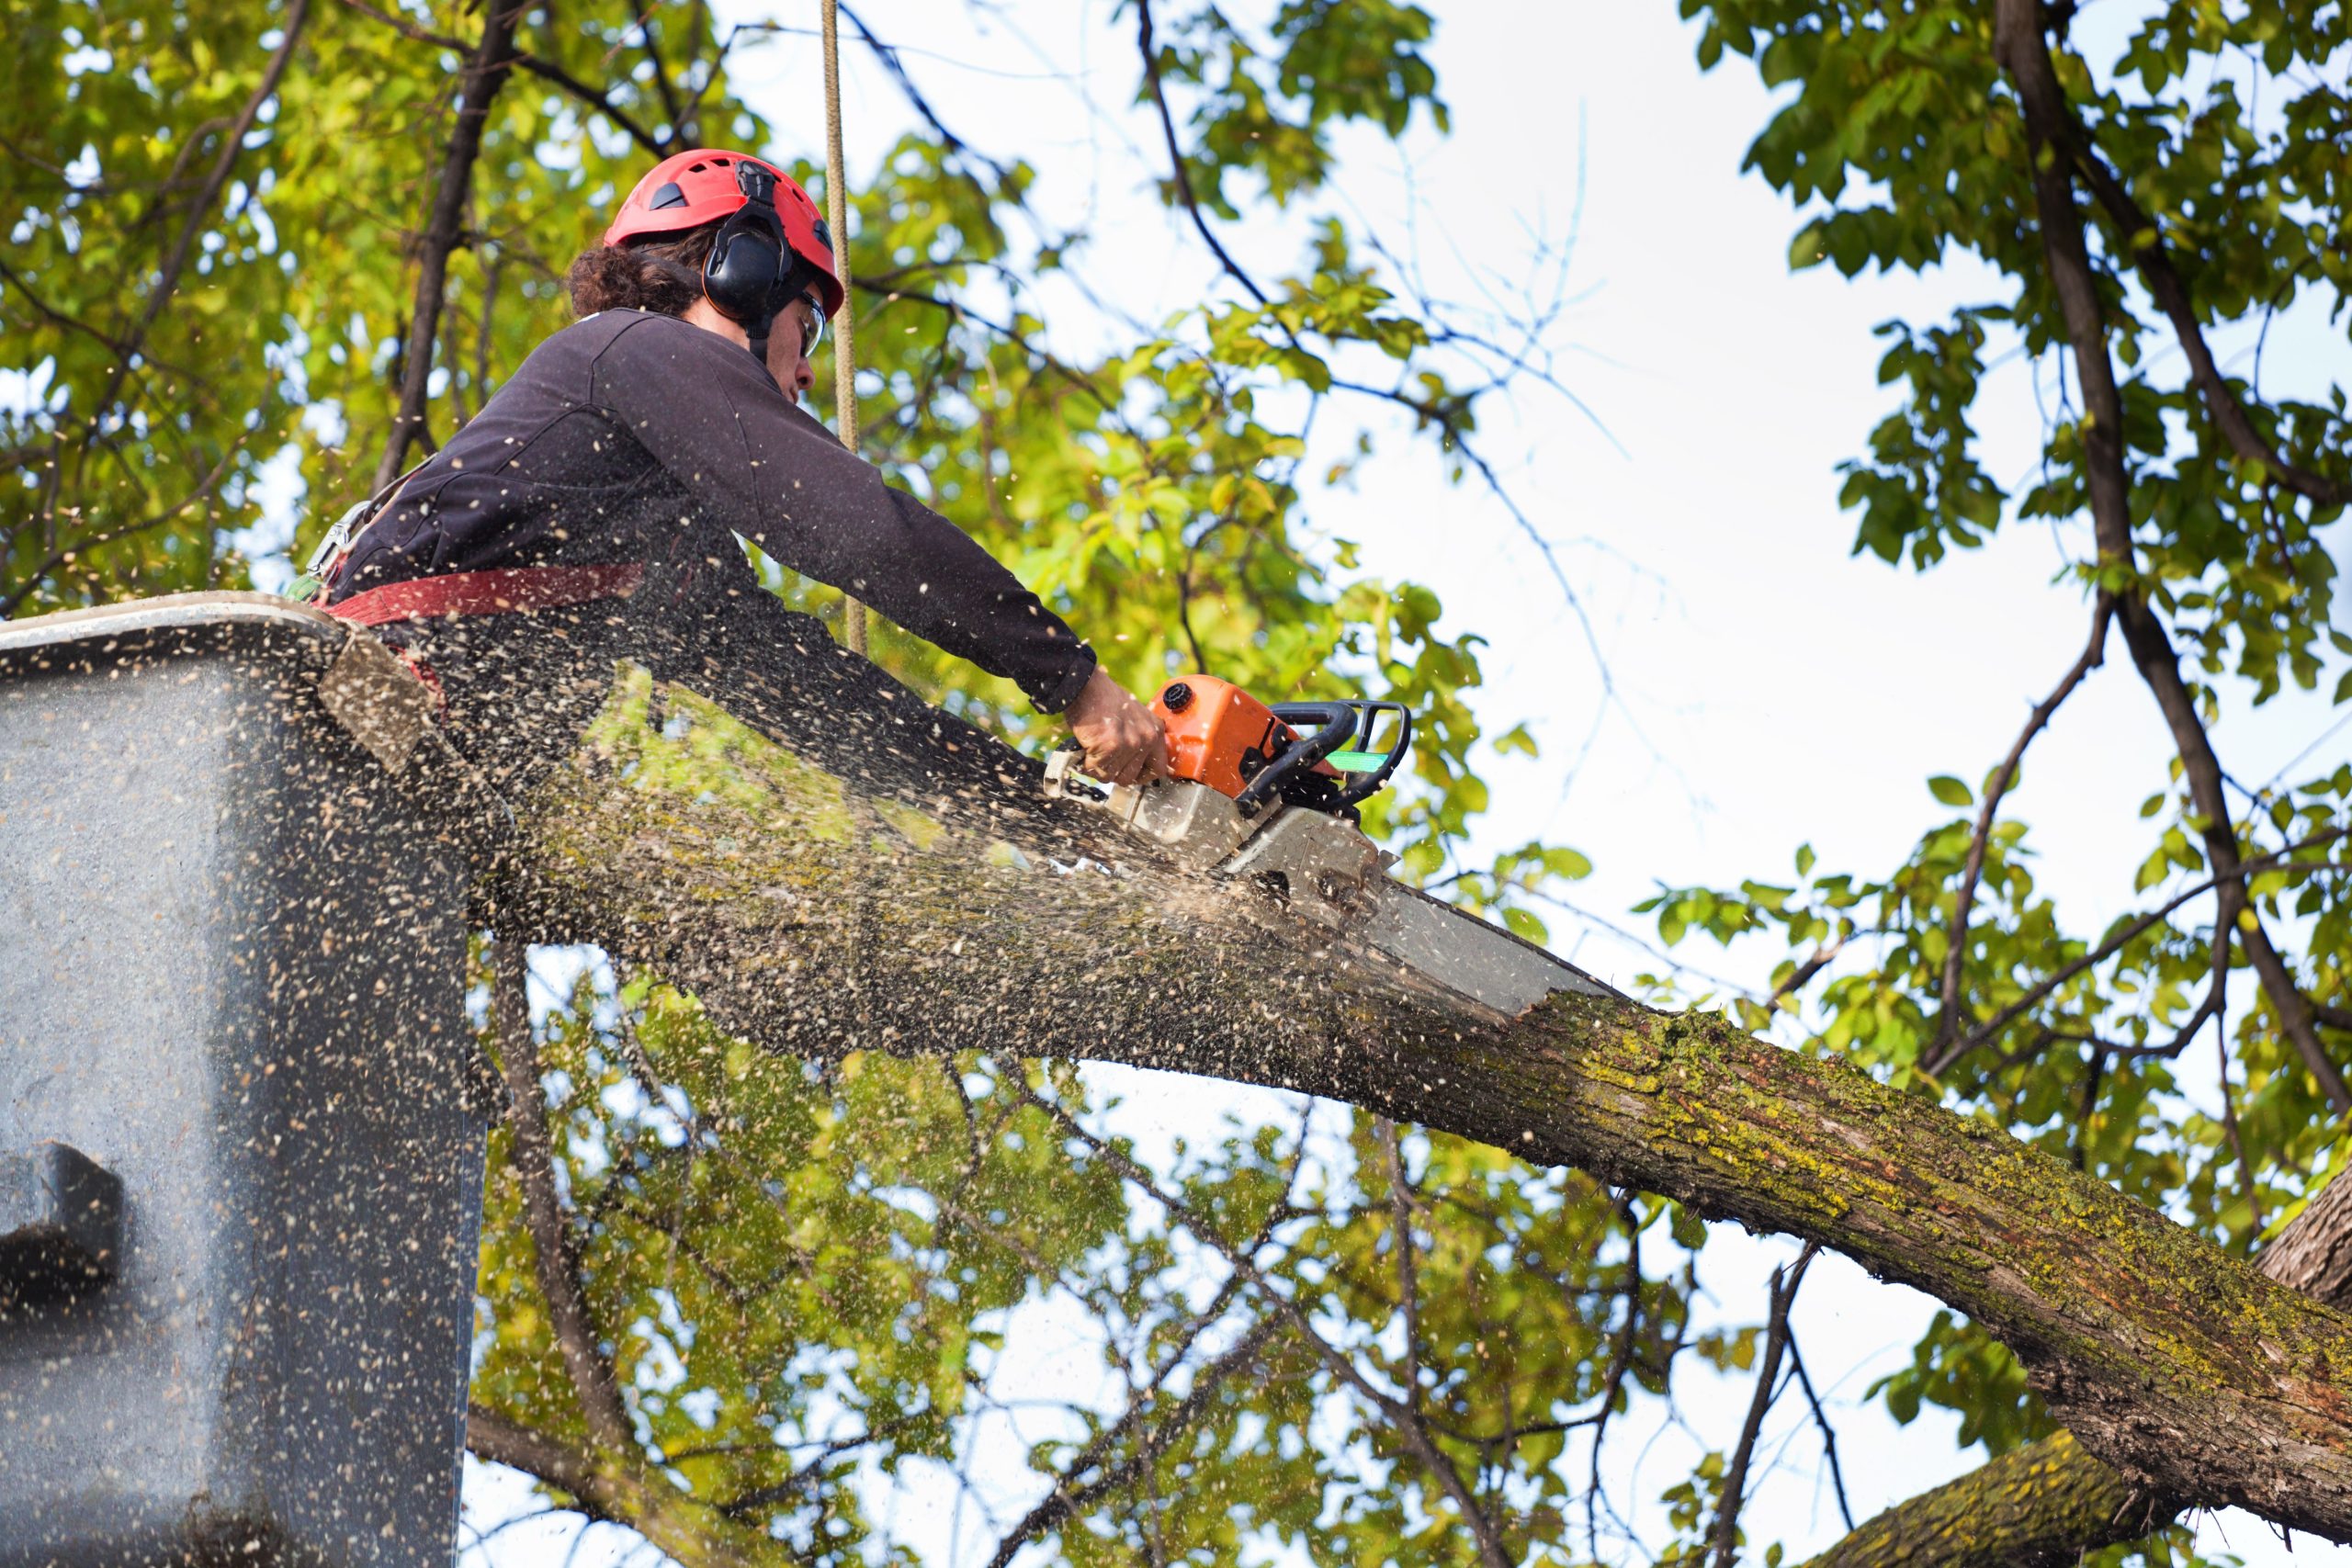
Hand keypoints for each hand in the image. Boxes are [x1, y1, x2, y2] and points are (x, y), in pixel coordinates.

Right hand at [1066, 667, 1171, 786]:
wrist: (1086, 685)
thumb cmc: (1104, 700)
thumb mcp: (1134, 717)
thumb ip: (1139, 738)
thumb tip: (1133, 765)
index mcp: (1155, 730)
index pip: (1159, 769)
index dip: (1141, 775)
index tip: (1128, 773)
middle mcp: (1147, 737)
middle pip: (1130, 777)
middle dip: (1113, 773)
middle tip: (1103, 760)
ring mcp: (1130, 742)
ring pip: (1112, 776)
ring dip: (1099, 768)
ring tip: (1093, 750)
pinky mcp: (1111, 745)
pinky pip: (1098, 769)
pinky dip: (1087, 763)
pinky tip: (1086, 748)